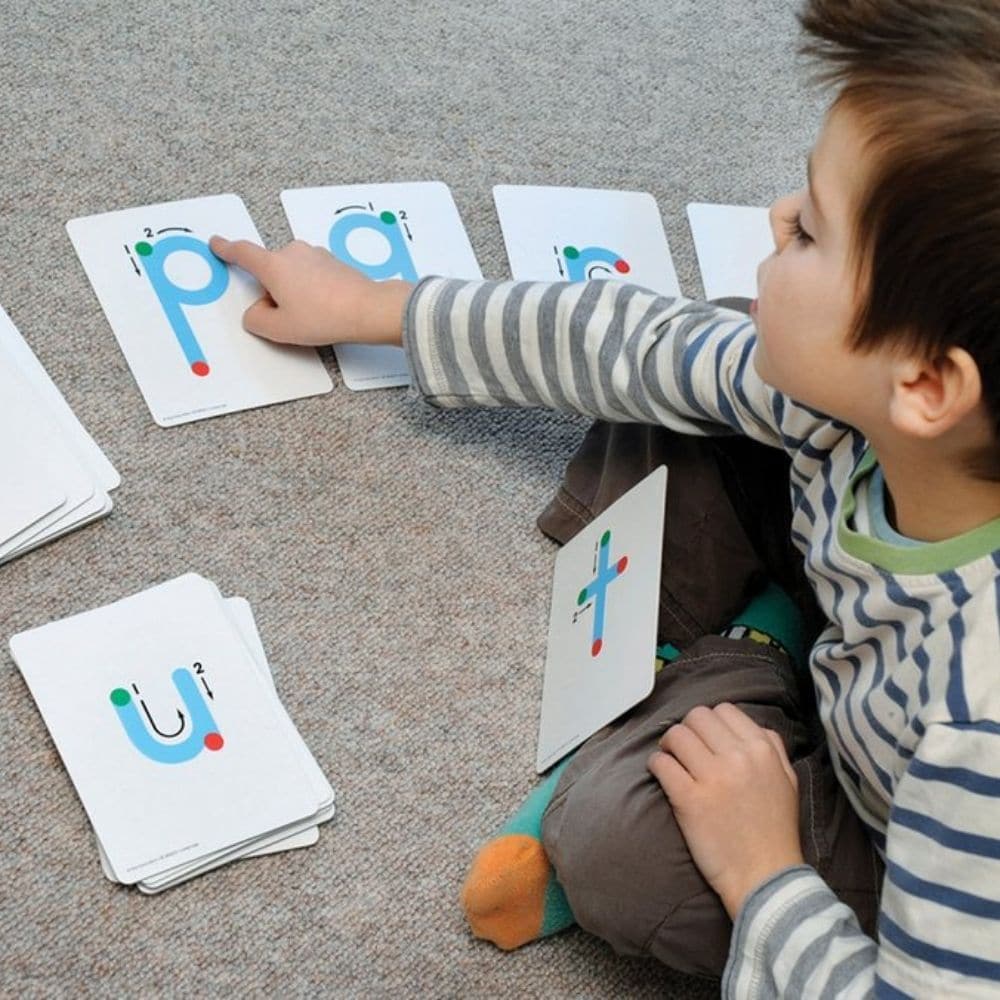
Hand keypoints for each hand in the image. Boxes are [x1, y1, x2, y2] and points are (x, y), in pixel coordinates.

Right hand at [208, 236, 412, 347]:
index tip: (217, 243)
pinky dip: (313, 291)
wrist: (368, 309)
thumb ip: (256, 320)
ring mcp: (316, 255)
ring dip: (295, 293)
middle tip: (290, 317)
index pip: (243, 253)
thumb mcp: (279, 329)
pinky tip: (327, 309)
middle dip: (274, 294)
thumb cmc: (325, 317)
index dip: (226, 249)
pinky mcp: (333, 262)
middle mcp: (293, 253)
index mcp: (274, 265)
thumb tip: (256, 312)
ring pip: (293, 275)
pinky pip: (312, 277)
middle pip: (271, 272)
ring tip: (314, 315)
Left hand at [647, 703, 803, 919]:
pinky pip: (661, 763)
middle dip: (687, 730)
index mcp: (762, 749)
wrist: (766, 876)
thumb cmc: (775, 830)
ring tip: (672, 760)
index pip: (724, 710)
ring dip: (669, 746)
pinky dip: (657, 765)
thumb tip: (750, 726)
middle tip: (684, 749)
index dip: (710, 723)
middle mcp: (738, 757)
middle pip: (696, 717)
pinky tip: (663, 776)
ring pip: (676, 735)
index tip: (705, 739)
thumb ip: (772, 747)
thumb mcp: (787, 780)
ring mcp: (713, 777)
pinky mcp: (689, 799)